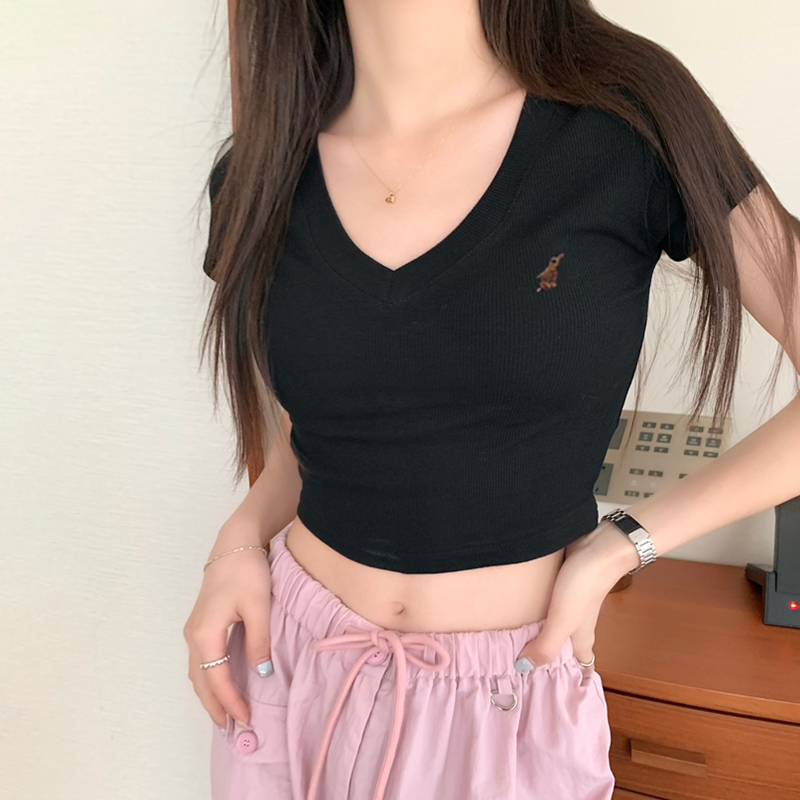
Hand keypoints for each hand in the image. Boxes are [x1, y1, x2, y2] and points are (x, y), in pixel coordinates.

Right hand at [183, 523, 274, 729]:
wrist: (234, 544)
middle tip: (232, 730)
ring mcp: (194, 629)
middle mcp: (193, 635)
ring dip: (210, 695)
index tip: (247, 720)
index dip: (231, 702)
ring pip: (198, 672)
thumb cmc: (247, 572)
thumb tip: (261, 674)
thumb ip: (258, 642)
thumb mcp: (259, 607)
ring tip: (225, 714)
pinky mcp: (200, 623)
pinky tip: (221, 685)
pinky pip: (201, 661)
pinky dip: (209, 678)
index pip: (217, 680)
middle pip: (200, 682)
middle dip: (214, 707)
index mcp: (205, 634)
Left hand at [514, 521, 638, 669]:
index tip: (556, 691)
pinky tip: (517, 609)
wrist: (596, 546)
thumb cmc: (583, 586)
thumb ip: (545, 645)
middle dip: (550, 657)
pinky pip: (547, 602)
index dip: (572, 678)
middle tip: (524, 669)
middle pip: (564, 645)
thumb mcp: (562, 621)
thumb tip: (522, 668)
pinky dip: (535, 609)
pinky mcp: (561, 583)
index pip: (580, 664)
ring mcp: (569, 601)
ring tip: (514, 642)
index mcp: (580, 636)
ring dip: (540, 632)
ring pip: (554, 623)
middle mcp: (576, 622)